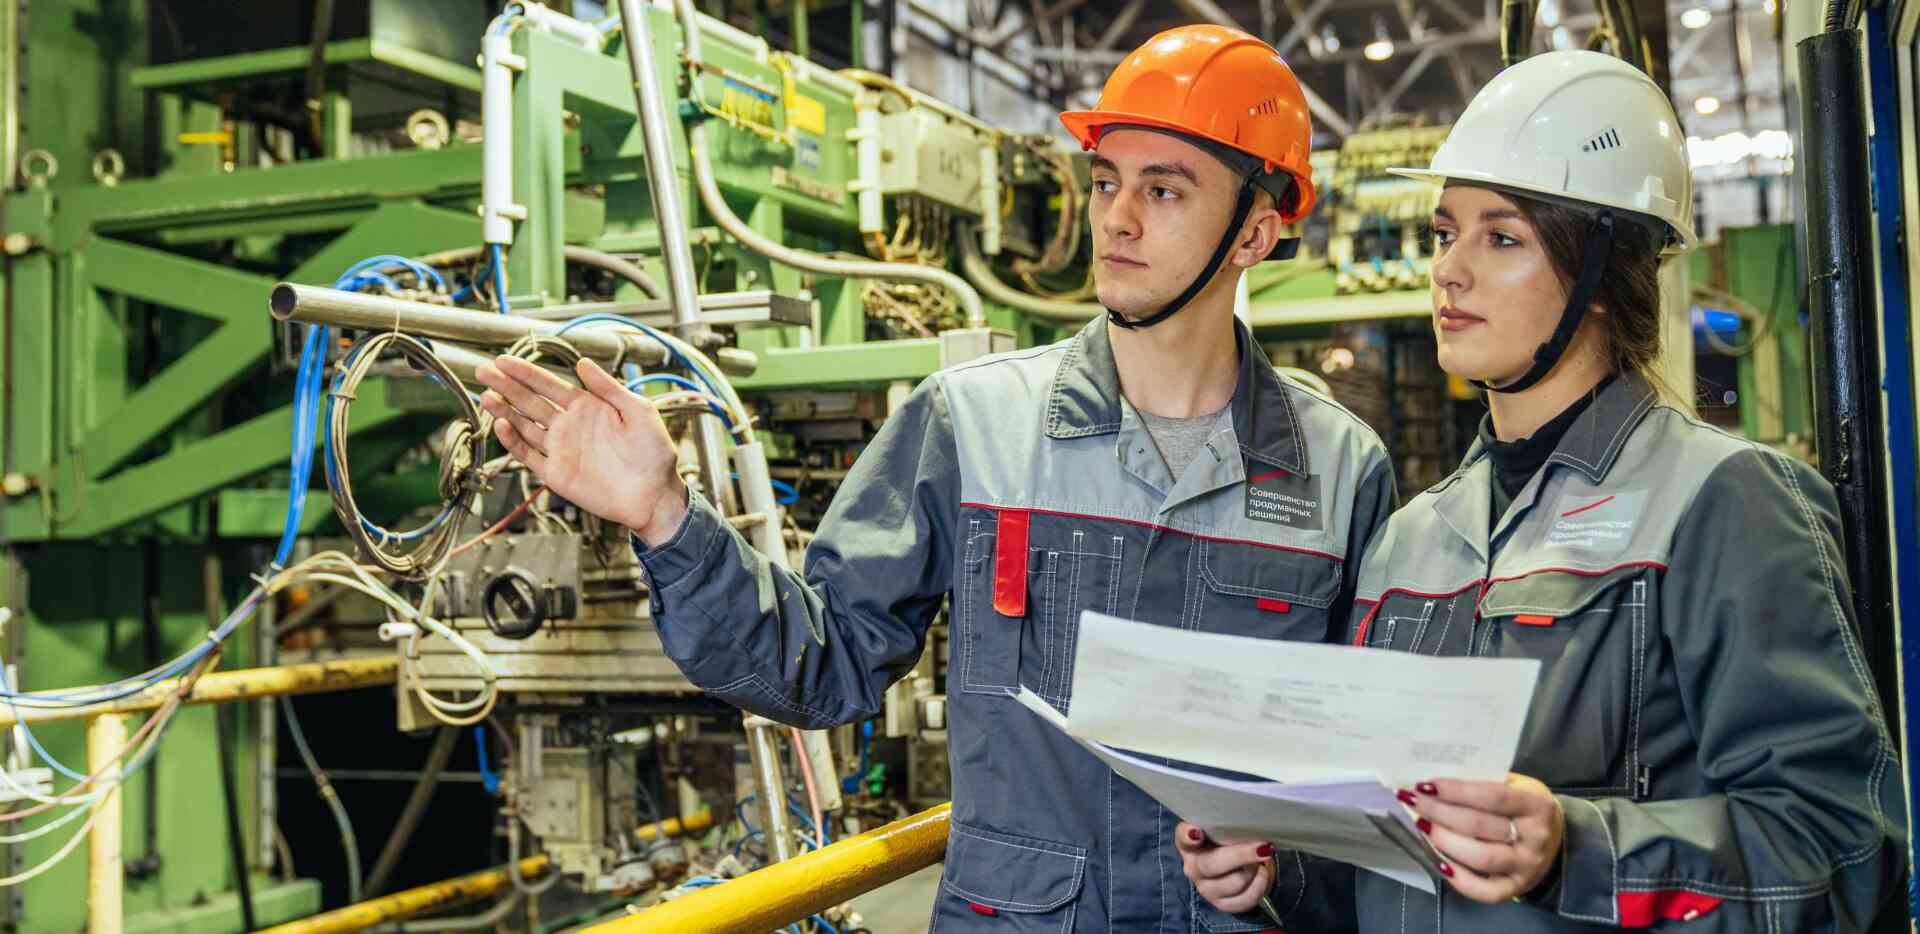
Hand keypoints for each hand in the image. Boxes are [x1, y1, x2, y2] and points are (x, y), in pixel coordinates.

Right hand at [474, 356, 686, 542]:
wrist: (656, 494)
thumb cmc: (654, 453)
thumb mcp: (638, 411)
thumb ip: (609, 388)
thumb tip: (583, 363)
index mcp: (587, 407)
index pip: (549, 385)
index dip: (525, 372)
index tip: (503, 360)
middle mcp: (569, 426)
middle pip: (529, 402)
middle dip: (506, 386)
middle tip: (483, 371)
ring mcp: (560, 449)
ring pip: (524, 426)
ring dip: (504, 411)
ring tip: (486, 395)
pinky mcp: (556, 474)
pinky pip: (529, 456)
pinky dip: (514, 442)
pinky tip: (501, 426)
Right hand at [1173, 821, 1273, 914]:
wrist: (1238, 864)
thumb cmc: (1228, 840)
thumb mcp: (1225, 828)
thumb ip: (1228, 824)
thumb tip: (1250, 822)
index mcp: (1188, 842)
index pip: (1182, 837)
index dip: (1188, 835)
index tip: (1197, 832)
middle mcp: (1192, 867)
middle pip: (1213, 864)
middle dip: (1242, 855)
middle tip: (1263, 847)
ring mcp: (1205, 888)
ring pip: (1235, 882)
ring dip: (1255, 870)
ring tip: (1263, 858)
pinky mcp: (1221, 904)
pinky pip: (1245, 899)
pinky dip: (1260, 886)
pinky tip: (1263, 874)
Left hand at [1400, 773, 1563, 903]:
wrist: (1557, 839)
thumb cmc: (1524, 806)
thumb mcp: (1516, 786)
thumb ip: (1484, 782)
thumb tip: (1434, 783)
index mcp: (1537, 805)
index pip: (1492, 796)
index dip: (1455, 791)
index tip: (1424, 785)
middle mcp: (1536, 838)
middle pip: (1480, 826)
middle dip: (1440, 813)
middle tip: (1413, 802)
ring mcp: (1527, 866)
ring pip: (1480, 857)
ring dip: (1444, 841)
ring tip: (1421, 826)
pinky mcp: (1516, 888)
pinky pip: (1485, 890)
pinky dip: (1459, 879)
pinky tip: (1438, 862)